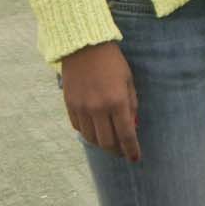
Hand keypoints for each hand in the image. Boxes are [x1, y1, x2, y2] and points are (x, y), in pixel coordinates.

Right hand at [58, 40, 139, 161]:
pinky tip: (95, 129)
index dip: (132, 150)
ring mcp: (82, 108)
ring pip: (91, 138)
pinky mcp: (70, 105)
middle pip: (107, 143)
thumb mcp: (128, 81)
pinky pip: (79, 128)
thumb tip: (132, 127)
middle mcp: (98, 108)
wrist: (84, 46)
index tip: (135, 159)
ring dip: (102, 144)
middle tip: (123, 152)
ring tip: (109, 141)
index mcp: (117, 101)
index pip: (126, 135)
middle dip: (117, 151)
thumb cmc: (112, 62)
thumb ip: (131, 106)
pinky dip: (88, 133)